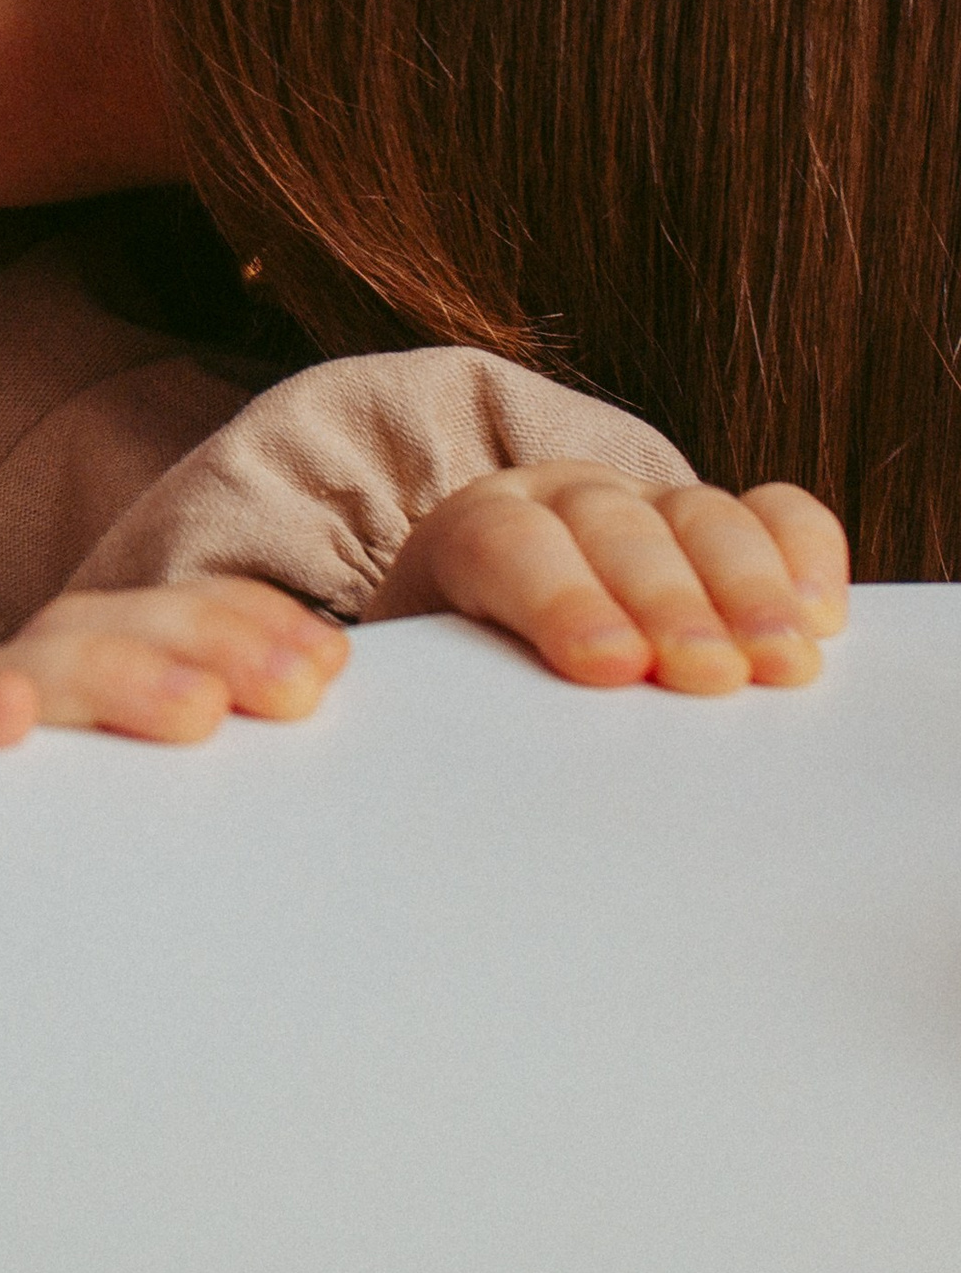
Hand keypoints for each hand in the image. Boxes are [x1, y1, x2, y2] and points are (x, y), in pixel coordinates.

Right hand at [0, 580, 345, 1128]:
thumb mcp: (102, 842)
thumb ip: (189, 820)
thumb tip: (330, 843)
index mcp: (72, 700)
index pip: (162, 625)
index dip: (246, 622)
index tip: (334, 664)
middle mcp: (8, 704)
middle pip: (107, 633)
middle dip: (210, 640)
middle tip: (300, 687)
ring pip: (25, 678)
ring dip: (115, 677)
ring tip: (194, 709)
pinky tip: (8, 725)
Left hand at [367, 462, 849, 691]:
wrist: (493, 650)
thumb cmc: (473, 694)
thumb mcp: (450, 699)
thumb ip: (466, 711)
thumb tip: (485, 769)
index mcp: (470, 536)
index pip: (505, 543)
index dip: (559, 598)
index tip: (609, 665)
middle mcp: (562, 503)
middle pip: (614, 528)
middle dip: (667, 600)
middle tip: (709, 674)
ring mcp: (647, 505)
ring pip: (699, 517)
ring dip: (748, 589)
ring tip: (785, 666)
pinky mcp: (716, 525)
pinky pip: (773, 515)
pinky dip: (804, 554)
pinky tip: (823, 619)